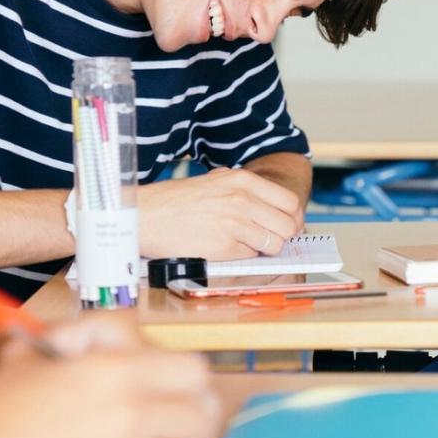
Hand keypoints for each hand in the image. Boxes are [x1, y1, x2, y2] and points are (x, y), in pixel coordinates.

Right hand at [0, 314, 219, 437]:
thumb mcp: (36, 352)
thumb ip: (84, 338)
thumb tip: (116, 340)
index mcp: (114, 372)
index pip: (193, 371)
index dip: (187, 381)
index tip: (177, 392)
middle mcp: (128, 415)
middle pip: (200, 417)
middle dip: (192, 422)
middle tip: (176, 429)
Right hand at [139, 168, 302, 260]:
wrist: (145, 216)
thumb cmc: (176, 200)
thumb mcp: (215, 181)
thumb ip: (245, 190)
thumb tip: (273, 206)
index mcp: (242, 180)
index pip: (290, 202)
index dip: (292, 217)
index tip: (285, 224)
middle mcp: (242, 200)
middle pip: (288, 226)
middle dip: (282, 235)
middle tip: (270, 238)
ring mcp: (234, 224)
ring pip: (274, 244)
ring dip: (264, 248)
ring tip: (244, 243)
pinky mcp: (224, 247)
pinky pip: (251, 256)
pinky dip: (243, 255)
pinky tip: (225, 247)